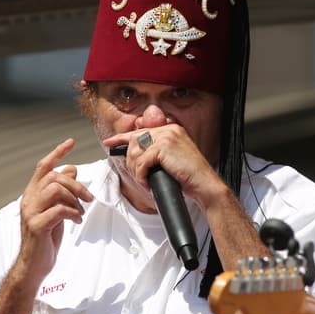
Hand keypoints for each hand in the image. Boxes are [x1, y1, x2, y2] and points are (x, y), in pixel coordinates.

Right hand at [16, 138, 93, 277]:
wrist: (33, 266)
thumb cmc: (45, 239)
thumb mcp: (56, 211)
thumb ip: (61, 192)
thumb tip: (71, 169)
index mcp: (32, 194)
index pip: (44, 167)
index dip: (57, 153)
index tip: (71, 142)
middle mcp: (28, 200)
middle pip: (54, 177)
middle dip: (76, 185)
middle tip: (89, 199)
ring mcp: (30, 212)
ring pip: (55, 189)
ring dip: (74, 199)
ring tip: (80, 212)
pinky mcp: (37, 226)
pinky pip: (59, 210)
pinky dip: (72, 213)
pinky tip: (76, 220)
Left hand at [103, 124, 222, 209]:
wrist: (204, 185)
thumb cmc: (189, 176)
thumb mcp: (171, 160)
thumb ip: (156, 152)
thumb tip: (134, 154)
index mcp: (170, 129)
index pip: (140, 131)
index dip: (121, 137)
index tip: (109, 143)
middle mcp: (167, 129)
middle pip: (134, 142)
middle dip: (130, 161)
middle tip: (138, 176)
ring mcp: (166, 137)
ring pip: (136, 152)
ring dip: (136, 171)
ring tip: (145, 181)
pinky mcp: (163, 148)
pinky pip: (141, 163)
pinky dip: (142, 176)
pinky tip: (148, 183)